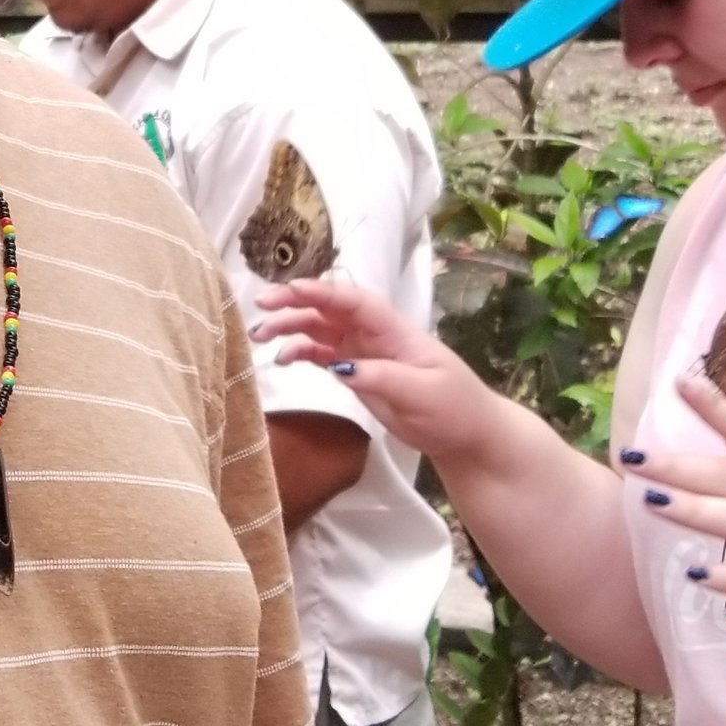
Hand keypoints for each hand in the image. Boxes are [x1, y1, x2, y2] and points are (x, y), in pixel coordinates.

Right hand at [248, 276, 507, 468]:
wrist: (466, 435)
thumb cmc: (453, 409)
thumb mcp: (422, 395)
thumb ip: (382, 379)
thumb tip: (340, 368)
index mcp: (394, 332)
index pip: (355, 302)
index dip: (323, 292)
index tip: (291, 290)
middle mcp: (375, 335)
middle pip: (330, 309)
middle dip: (295, 304)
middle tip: (261, 308)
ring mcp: (365, 352)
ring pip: (321, 328)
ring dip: (290, 327)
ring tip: (259, 336)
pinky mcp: (358, 372)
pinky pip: (323, 353)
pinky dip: (300, 351)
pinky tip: (280, 359)